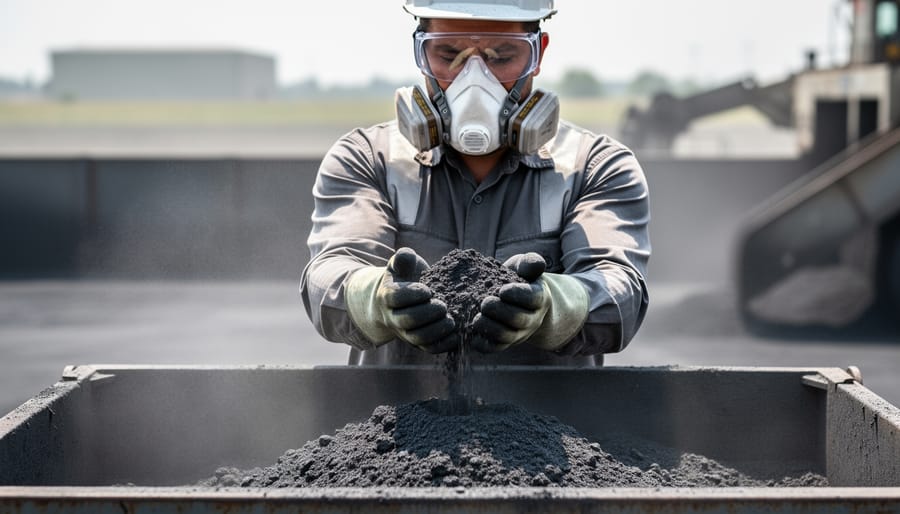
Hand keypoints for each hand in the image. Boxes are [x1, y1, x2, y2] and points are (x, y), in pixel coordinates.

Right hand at [346, 248, 456, 353]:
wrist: (400, 299)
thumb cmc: (404, 277)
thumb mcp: (401, 264)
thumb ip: (402, 257)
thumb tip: (406, 255)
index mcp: (387, 296)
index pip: (395, 298)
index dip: (412, 295)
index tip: (429, 290)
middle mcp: (393, 318)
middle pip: (406, 320)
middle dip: (426, 314)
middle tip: (443, 307)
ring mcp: (406, 333)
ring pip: (418, 338)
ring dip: (436, 331)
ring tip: (452, 321)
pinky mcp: (419, 343)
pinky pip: (429, 348)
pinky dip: (444, 345)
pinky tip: (458, 335)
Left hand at [472, 252, 590, 353]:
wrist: (517, 300)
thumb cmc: (519, 277)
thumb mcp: (524, 266)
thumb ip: (530, 262)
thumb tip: (536, 264)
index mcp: (539, 297)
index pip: (533, 298)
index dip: (518, 295)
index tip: (502, 290)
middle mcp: (531, 318)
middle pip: (520, 320)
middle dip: (502, 313)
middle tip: (485, 303)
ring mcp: (518, 333)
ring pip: (507, 337)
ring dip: (491, 329)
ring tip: (476, 319)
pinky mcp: (504, 343)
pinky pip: (494, 348)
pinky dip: (482, 344)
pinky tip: (470, 334)